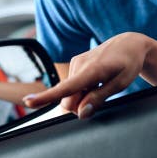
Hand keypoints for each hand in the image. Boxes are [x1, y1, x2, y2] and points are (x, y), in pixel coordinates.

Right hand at [23, 32, 149, 118]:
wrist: (129, 44)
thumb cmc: (128, 63)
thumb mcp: (120, 84)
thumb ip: (99, 98)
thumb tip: (81, 113)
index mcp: (92, 70)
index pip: (66, 88)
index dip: (46, 97)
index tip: (28, 101)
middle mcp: (80, 64)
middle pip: (68, 99)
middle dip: (79, 106)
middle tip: (100, 98)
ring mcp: (76, 63)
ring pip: (70, 93)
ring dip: (82, 97)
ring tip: (101, 85)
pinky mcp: (75, 63)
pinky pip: (72, 85)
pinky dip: (82, 89)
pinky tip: (96, 81)